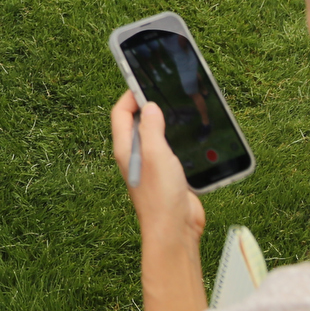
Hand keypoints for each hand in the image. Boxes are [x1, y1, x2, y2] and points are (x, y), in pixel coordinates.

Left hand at [111, 92, 205, 250]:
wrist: (175, 230)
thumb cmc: (160, 196)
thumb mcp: (156, 154)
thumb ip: (151, 128)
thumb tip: (150, 106)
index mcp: (126, 148)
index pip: (121, 113)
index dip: (130, 95)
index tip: (144, 80)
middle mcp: (136, 155)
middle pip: (137, 122)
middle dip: (148, 105)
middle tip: (164, 91)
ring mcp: (151, 165)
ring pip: (154, 135)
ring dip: (164, 121)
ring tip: (177, 107)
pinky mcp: (167, 173)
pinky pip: (168, 149)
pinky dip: (176, 138)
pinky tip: (189, 134)